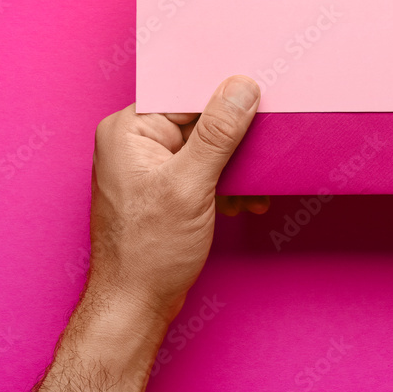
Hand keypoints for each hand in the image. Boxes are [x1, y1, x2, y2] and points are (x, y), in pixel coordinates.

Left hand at [35, 75, 266, 391]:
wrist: (136, 305)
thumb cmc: (148, 251)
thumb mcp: (190, 186)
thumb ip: (218, 133)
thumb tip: (241, 87)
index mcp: (129, 129)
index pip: (186, 93)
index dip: (225, 96)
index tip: (261, 98)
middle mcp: (136, 141)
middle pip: (200, 117)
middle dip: (235, 137)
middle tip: (264, 145)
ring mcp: (151, 164)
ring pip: (208, 144)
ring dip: (236, 164)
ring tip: (253, 187)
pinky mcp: (166, 185)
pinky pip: (205, 168)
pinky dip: (228, 183)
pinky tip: (244, 201)